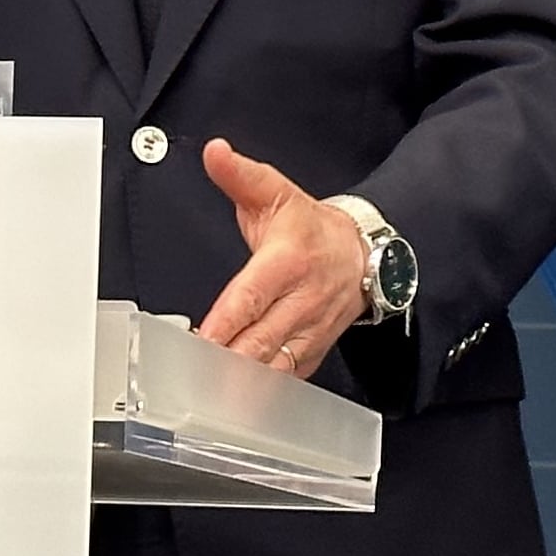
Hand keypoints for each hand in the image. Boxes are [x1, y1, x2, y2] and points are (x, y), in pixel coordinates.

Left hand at [195, 138, 368, 376]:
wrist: (365, 252)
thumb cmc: (312, 228)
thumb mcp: (277, 193)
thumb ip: (240, 175)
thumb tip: (215, 152)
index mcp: (288, 260)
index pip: (251, 296)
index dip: (225, 322)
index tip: (199, 340)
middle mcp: (302, 299)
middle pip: (260, 339)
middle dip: (225, 361)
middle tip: (190, 377)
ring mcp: (310, 329)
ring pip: (274, 366)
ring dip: (241, 384)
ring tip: (208, 398)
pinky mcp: (314, 351)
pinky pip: (289, 377)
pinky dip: (264, 393)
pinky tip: (237, 404)